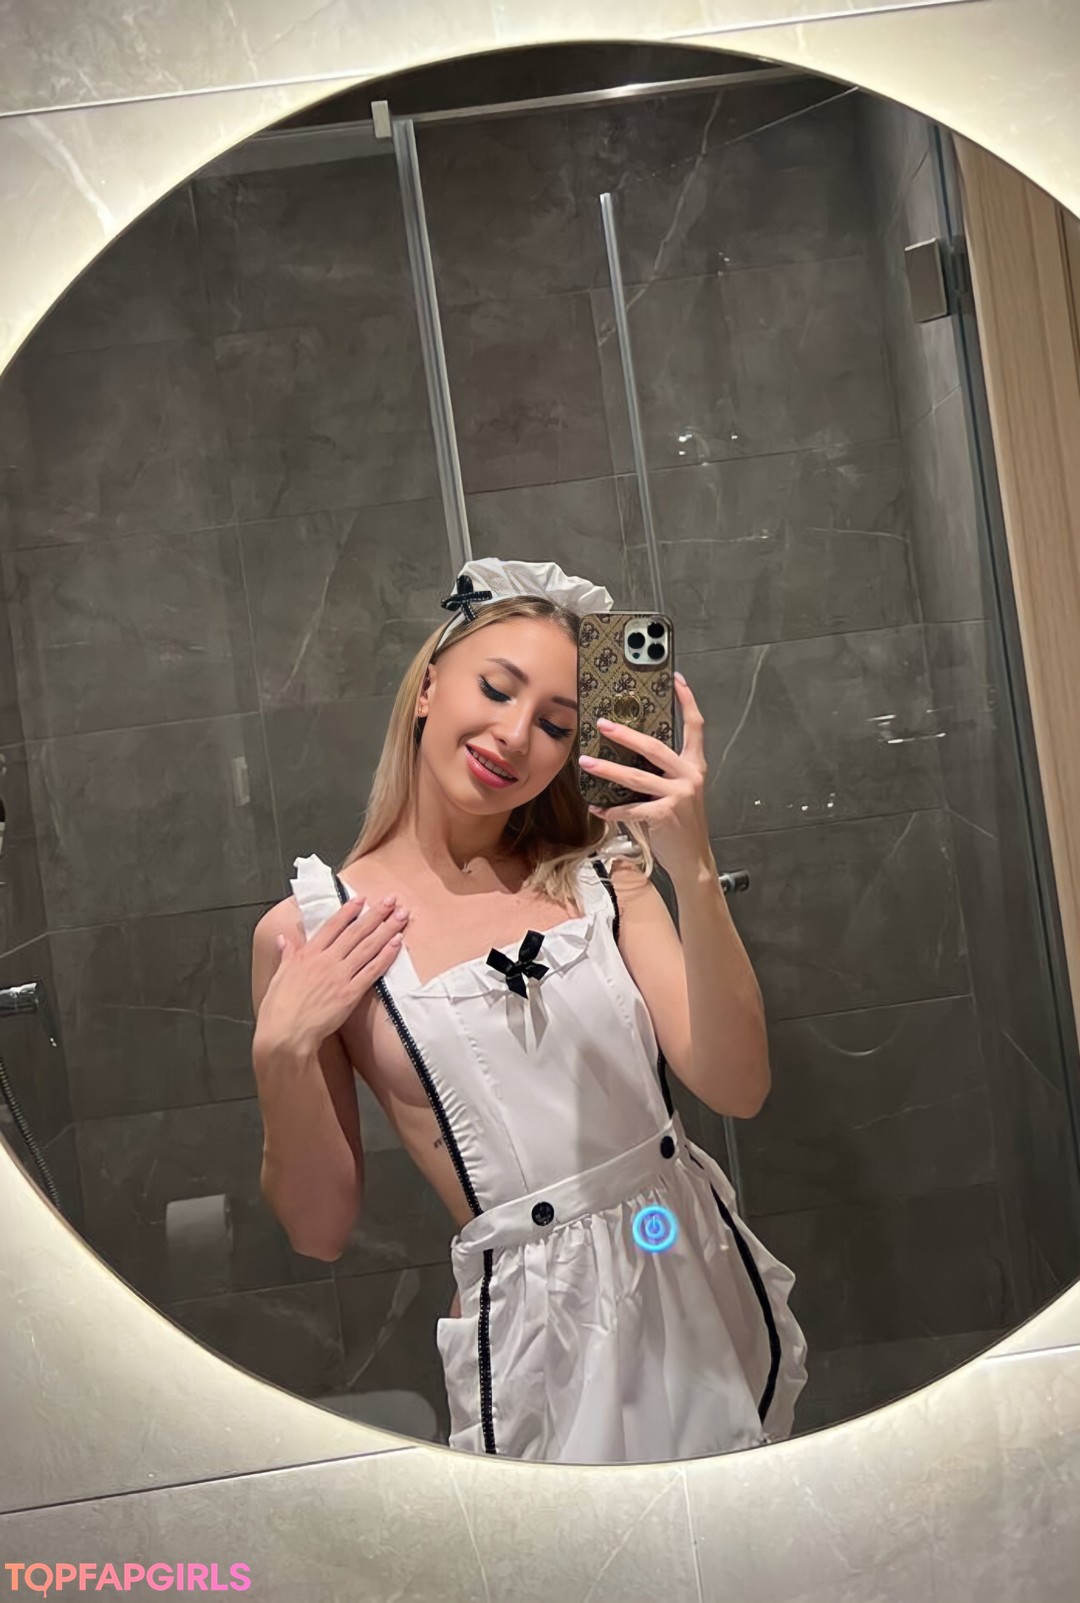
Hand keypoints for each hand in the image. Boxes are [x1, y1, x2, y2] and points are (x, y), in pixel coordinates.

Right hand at [254, 894, 409, 1059]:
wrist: (285, 1034)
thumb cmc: (278, 1009)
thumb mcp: (279, 976)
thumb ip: (286, 955)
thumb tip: (284, 939)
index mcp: (307, 954)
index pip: (332, 926)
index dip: (349, 911)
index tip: (362, 899)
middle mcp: (326, 960)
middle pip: (355, 932)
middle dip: (375, 914)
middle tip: (391, 899)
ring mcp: (340, 976)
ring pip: (368, 947)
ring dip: (386, 929)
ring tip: (401, 915)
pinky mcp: (350, 993)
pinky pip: (372, 971)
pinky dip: (386, 956)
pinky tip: (397, 943)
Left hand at [578, 671, 712, 886]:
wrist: (692, 858)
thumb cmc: (680, 822)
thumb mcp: (678, 791)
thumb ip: (662, 772)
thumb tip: (629, 753)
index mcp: (694, 766)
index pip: (696, 726)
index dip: (687, 701)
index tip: (676, 679)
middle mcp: (689, 776)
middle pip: (654, 747)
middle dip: (625, 734)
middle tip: (602, 724)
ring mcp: (679, 795)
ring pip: (635, 777)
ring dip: (607, 769)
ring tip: (586, 762)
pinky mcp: (665, 815)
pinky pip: (630, 808)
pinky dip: (610, 809)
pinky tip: (595, 807)